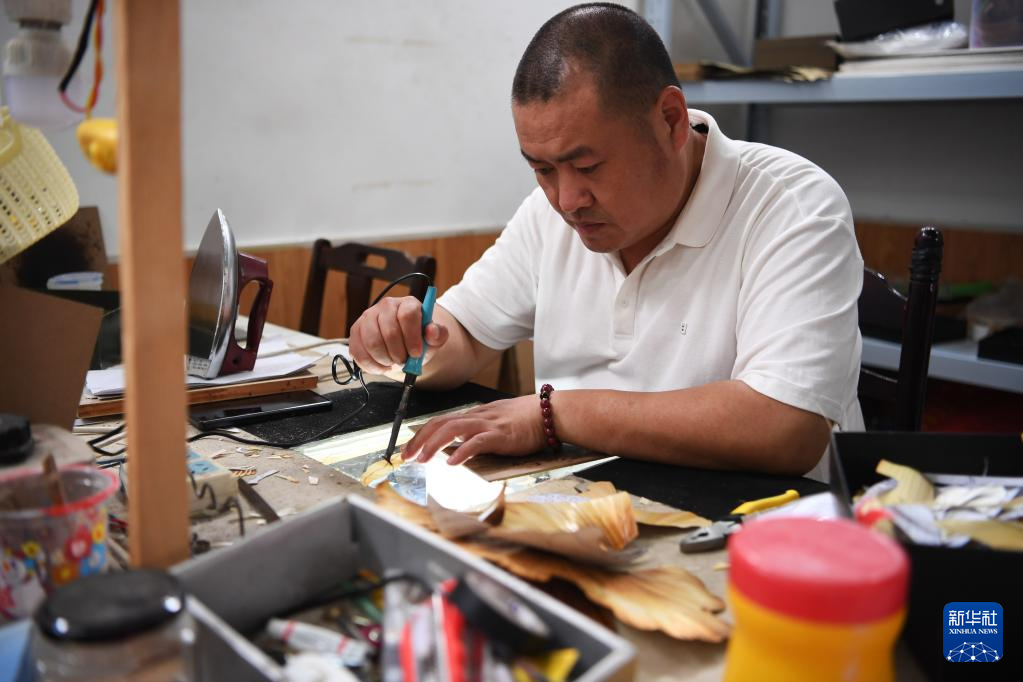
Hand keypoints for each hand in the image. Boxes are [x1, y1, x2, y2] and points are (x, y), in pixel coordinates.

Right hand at [348, 296, 448, 373]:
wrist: (403, 345)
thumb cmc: (419, 341)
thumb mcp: (433, 339)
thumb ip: (438, 335)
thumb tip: (432, 331)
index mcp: (408, 304)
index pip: (407, 315)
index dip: (412, 337)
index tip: (416, 354)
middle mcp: (386, 306)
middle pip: (389, 331)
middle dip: (398, 353)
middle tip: (404, 361)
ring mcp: (368, 317)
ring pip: (372, 343)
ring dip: (385, 360)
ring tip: (394, 363)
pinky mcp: (355, 331)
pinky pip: (359, 352)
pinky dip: (372, 365)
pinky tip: (382, 366)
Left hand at [403, 396, 545, 465]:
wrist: (550, 412)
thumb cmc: (525, 420)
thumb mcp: (494, 424)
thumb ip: (476, 433)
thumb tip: (456, 446)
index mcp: (474, 415)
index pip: (440, 422)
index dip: (420, 435)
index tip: (408, 450)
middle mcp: (477, 417)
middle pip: (440, 424)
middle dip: (419, 441)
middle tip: (405, 457)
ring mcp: (488, 425)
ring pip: (453, 430)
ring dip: (434, 445)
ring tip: (422, 460)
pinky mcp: (501, 435)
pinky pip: (478, 442)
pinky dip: (463, 451)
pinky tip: (453, 462)